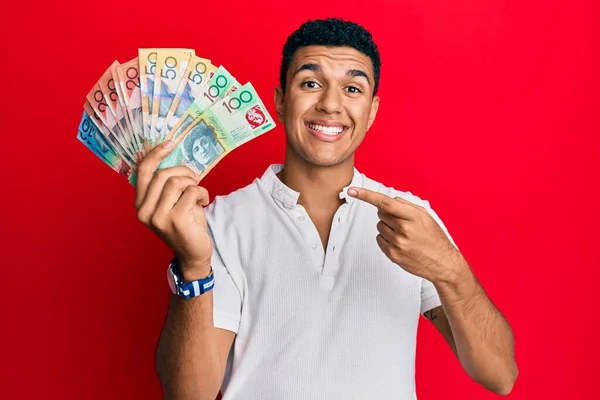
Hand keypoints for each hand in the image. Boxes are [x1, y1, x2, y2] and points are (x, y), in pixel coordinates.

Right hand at [135, 141, 212, 278]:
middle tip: (195, 178)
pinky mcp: (175, 220)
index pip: (142, 172)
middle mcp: (144, 211)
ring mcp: (158, 217)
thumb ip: (167, 185)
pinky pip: (191, 192)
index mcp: (140, 205)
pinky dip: (202, 193)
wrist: (194, 253)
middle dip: (184, 171)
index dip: (155, 154)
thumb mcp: (172, 202)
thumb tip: (174, 157)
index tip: (170, 143)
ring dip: (193, 183)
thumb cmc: (185, 224)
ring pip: (177, 182)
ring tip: (199, 193)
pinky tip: (204, 201)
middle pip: (163, 174)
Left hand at [348, 187, 458, 282]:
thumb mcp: (425, 216)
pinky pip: (379, 239)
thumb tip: (388, 200)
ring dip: (388, 227)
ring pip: (379, 226)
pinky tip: (401, 243)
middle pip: (381, 213)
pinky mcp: (392, 255)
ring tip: (405, 235)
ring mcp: (397, 244)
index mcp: (413, 217)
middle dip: (388, 214)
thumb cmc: (434, 237)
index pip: (385, 203)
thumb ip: (406, 205)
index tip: (352, 191)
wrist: (443, 263)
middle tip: (403, 223)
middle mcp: (404, 230)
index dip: (366, 195)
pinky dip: (386, 238)